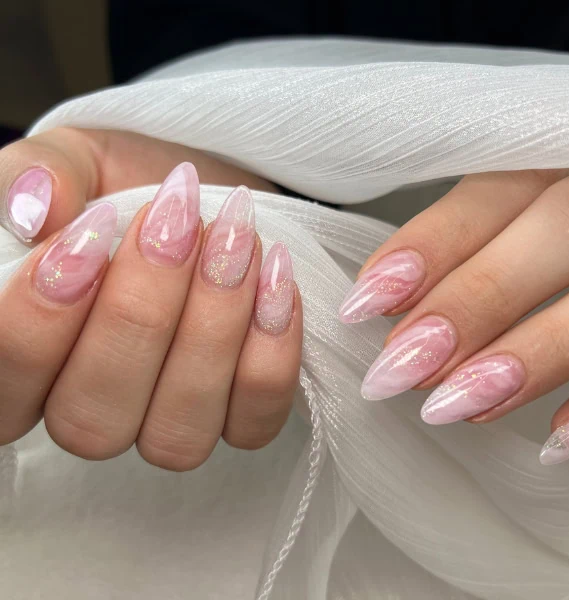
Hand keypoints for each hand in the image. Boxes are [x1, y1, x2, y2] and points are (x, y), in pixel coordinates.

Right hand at [0, 128, 301, 470]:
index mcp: (32, 363)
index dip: (38, 323)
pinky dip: (272, 353)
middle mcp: (95, 412)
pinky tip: (276, 279)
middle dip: (140, 313)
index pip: (6, 387)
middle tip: (178, 224)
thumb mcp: (80, 162)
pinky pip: (254, 423)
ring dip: (212, 328)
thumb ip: (39, 176)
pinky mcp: (242, 421)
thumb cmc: (136, 188)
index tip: (90, 232)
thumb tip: (32, 210)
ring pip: (178, 430)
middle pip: (92, 418)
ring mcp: (170, 426)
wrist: (214, 199)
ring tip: (236, 240)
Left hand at [339, 169, 568, 464]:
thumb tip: (382, 296)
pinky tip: (558, 440)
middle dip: (473, 301)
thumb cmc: (554, 229)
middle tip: (399, 368)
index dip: (430, 244)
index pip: (496, 189)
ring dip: (533, 355)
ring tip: (454, 408)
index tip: (365, 303)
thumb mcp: (517, 210)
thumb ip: (468, 237)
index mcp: (560, 157)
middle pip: (560, 227)